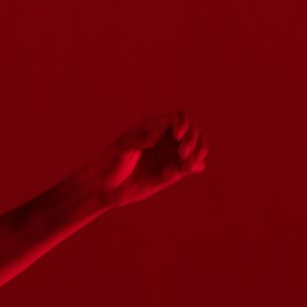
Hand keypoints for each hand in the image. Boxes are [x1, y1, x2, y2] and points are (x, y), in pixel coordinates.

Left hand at [68, 111, 209, 209]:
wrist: (106, 188)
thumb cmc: (110, 164)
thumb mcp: (120, 150)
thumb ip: (138, 140)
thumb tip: (158, 135)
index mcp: (154, 127)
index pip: (180, 117)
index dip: (184, 125)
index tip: (175, 137)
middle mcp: (166, 138)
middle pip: (194, 130)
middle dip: (193, 140)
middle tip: (181, 155)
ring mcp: (171, 154)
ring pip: (199, 146)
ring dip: (199, 153)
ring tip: (186, 167)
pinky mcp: (175, 171)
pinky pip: (196, 165)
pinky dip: (195, 166)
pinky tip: (179, 173)